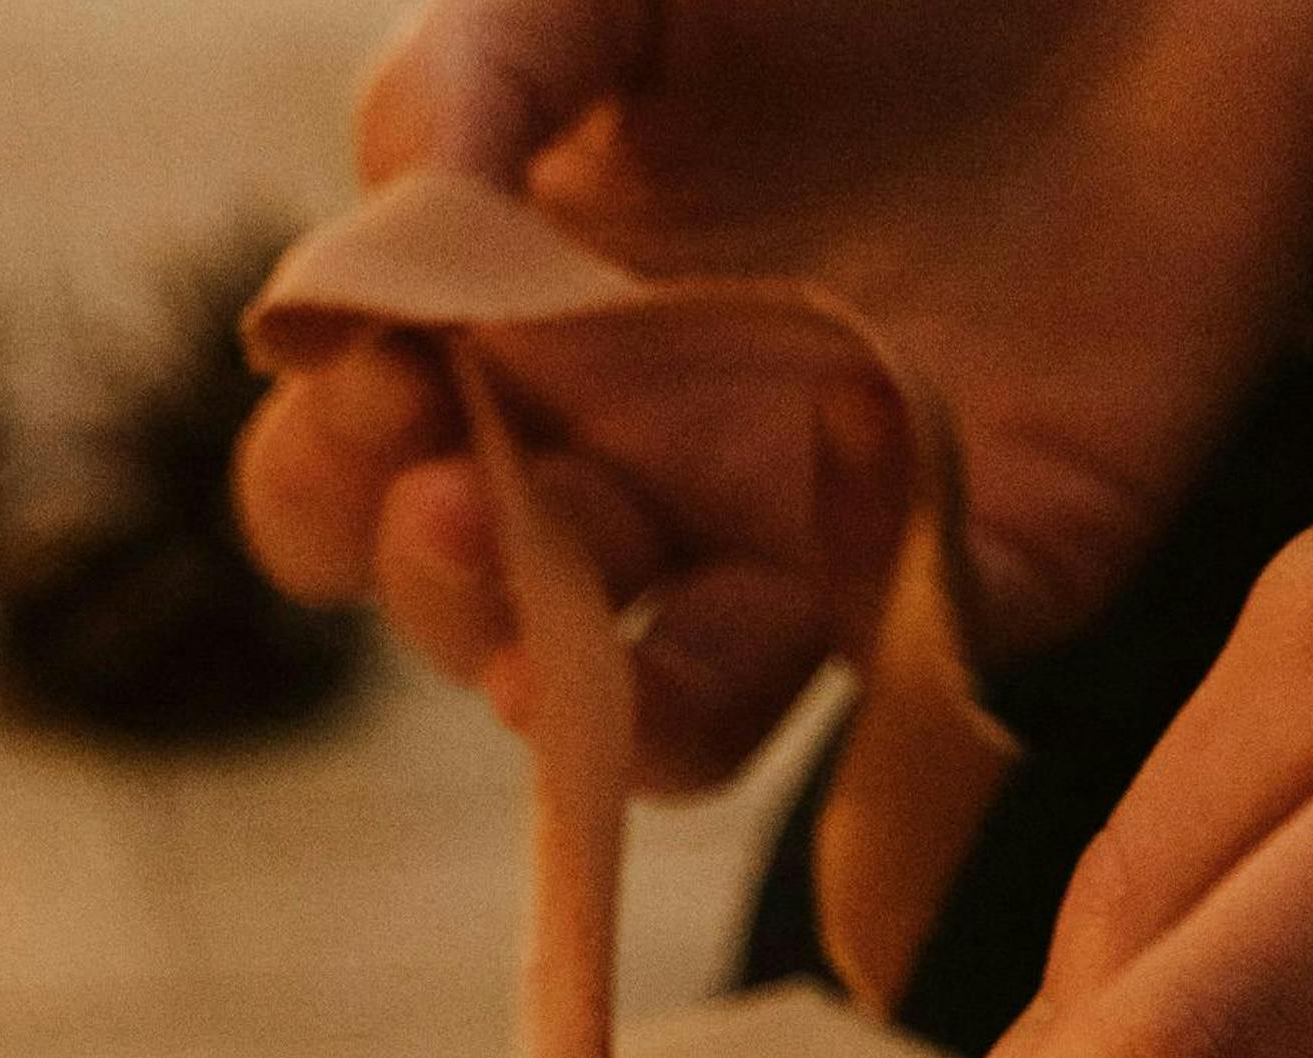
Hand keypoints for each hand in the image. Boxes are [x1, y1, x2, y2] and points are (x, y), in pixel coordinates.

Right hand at [238, 0, 1312, 790]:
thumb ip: (464, 85)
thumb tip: (341, 283)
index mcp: (524, 340)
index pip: (348, 486)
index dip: (326, 475)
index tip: (372, 383)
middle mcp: (646, 469)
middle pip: (482, 622)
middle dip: (442, 591)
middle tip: (457, 501)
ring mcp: (810, 536)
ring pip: (662, 716)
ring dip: (590, 704)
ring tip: (560, 637)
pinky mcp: (986, 566)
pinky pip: (885, 688)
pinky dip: (830, 671)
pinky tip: (783, 589)